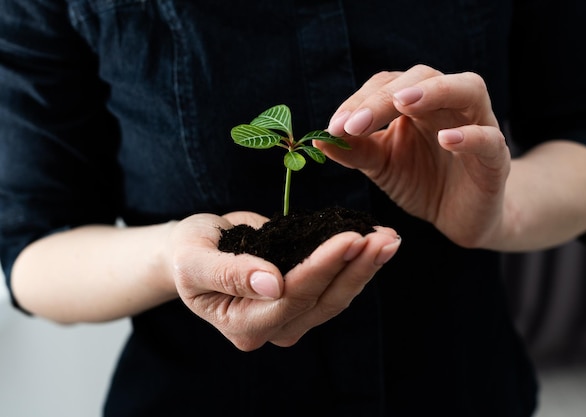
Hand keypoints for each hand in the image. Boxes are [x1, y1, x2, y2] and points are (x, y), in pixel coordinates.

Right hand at [168, 212, 399, 350]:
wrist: (197, 252)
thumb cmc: (189, 253)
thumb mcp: (194, 258)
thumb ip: (227, 273)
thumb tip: (272, 283)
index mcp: (243, 324)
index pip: (291, 297)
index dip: (322, 267)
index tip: (350, 238)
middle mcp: (272, 328)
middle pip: (323, 301)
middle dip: (356, 268)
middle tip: (385, 239)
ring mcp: (291, 317)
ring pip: (337, 298)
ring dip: (365, 268)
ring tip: (390, 239)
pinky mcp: (304, 298)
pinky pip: (336, 286)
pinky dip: (357, 264)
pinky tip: (377, 244)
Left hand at [318, 64, 510, 247]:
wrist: (459, 218)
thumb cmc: (422, 183)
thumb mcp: (382, 166)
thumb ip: (355, 151)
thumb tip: (318, 139)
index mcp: (419, 103)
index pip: (388, 85)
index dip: (360, 101)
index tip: (334, 127)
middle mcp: (449, 105)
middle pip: (423, 77)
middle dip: (385, 97)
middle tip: (355, 122)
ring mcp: (478, 125)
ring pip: (468, 88)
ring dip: (434, 91)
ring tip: (404, 104)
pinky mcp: (496, 157)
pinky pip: (489, 137)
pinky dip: (469, 135)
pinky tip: (446, 139)